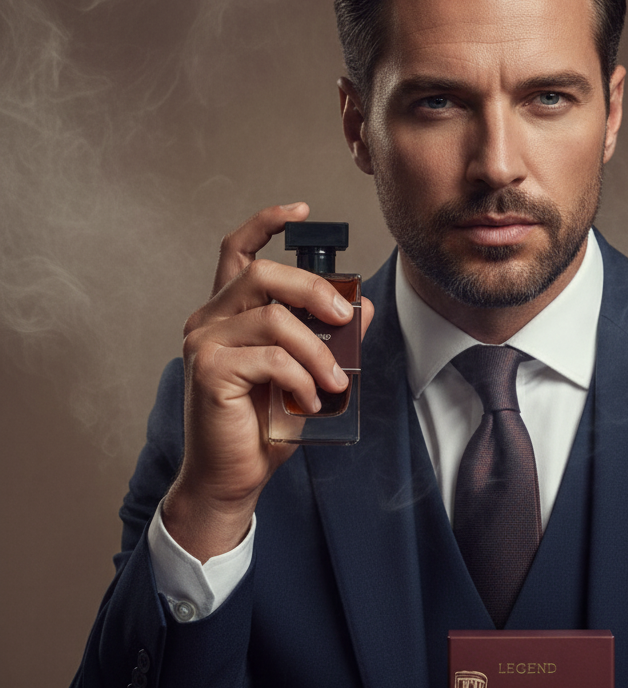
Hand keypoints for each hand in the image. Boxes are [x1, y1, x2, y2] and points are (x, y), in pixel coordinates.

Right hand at [162, 202, 373, 560]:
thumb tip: (363, 306)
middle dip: (312, 288)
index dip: (265, 222)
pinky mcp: (209, 370)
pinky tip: (311, 400)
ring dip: (317, 349)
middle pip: (261, 274)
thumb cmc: (263, 426)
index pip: (237, 252)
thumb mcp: (306, 375)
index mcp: (228, 314)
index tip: (300, 211)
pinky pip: (270, 358)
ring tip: (335, 382)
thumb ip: (330, 339)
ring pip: (272, 318)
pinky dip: (302, 377)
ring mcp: (204, 343)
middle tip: (343, 316)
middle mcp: (208, 320)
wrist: (233, 477)